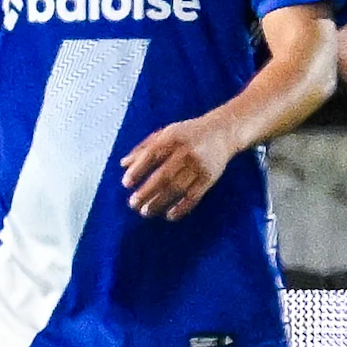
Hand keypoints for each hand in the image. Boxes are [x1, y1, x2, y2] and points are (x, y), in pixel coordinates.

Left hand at [119, 114, 241, 220]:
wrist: (223, 131)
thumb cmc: (188, 133)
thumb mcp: (165, 133)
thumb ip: (144, 148)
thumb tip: (123, 164)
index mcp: (172, 138)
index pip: (151, 155)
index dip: (138, 170)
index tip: (126, 184)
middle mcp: (186, 152)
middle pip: (164, 175)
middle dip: (147, 192)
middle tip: (133, 204)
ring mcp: (199, 166)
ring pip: (177, 188)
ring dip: (160, 202)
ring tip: (146, 212)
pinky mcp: (210, 178)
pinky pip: (194, 196)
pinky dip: (182, 207)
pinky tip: (169, 215)